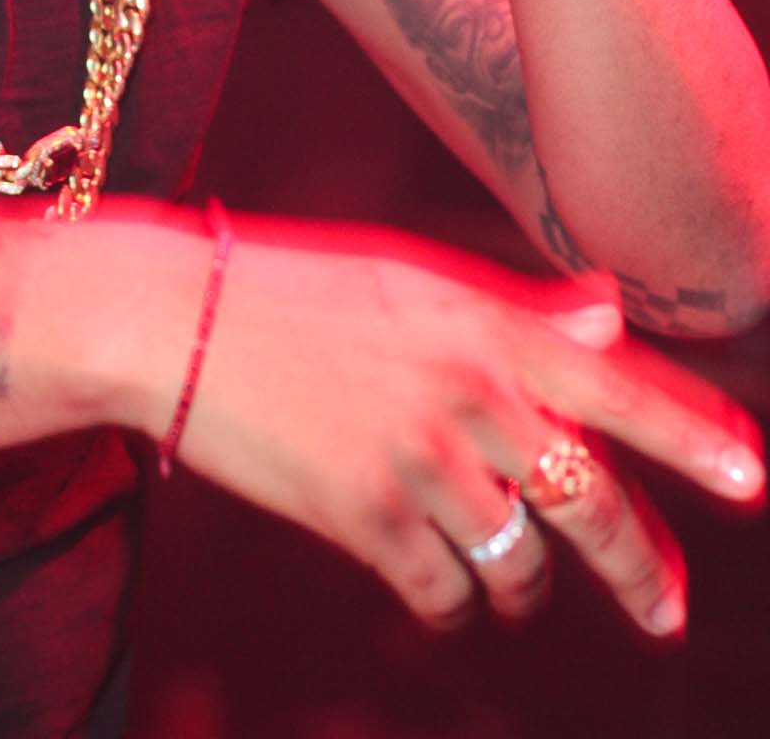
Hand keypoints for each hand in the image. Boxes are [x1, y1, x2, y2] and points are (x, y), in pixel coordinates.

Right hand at [174, 226, 761, 635]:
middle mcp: (474, 391)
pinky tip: (438, 587)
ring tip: (515, 585)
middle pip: (596, 504)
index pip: (624, 387)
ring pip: (521, 563)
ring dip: (527, 586)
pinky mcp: (366, 516)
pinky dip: (451, 600)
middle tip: (666, 610)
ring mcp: (422, 458)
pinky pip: (444, 590)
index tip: (753, 479)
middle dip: (643, 570)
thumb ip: (523, 307)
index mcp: (490, 323)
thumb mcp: (417, 278)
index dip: (697, 438)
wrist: (177, 317)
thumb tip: (609, 310)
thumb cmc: (298, 286)